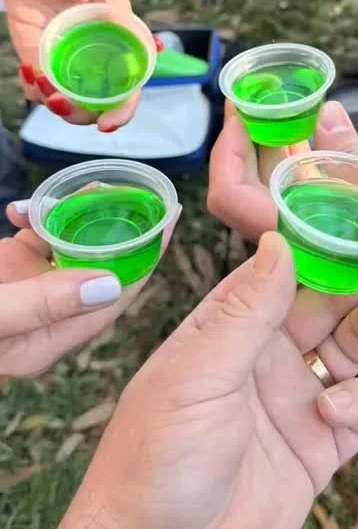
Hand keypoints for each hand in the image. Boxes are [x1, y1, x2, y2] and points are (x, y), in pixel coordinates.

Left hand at [0, 0, 142, 131]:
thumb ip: (121, 9)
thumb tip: (143, 41)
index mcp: (119, 49)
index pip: (128, 91)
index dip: (122, 112)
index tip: (106, 123)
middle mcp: (95, 63)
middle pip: (96, 108)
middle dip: (79, 114)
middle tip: (60, 101)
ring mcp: (66, 65)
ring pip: (66, 105)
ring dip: (52, 102)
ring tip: (39, 77)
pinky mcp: (39, 62)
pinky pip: (37, 91)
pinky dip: (32, 89)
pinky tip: (28, 70)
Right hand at [0, 201, 178, 377]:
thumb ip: (43, 304)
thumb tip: (109, 285)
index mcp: (48, 340)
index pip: (114, 296)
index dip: (145, 257)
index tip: (170, 219)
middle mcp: (45, 314)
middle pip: (98, 268)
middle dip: (119, 229)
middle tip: (138, 192)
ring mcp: (25, 290)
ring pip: (68, 248)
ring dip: (79, 216)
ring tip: (89, 187)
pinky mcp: (7, 268)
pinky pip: (35, 238)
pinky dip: (38, 217)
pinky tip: (25, 206)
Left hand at [42, 233, 357, 528]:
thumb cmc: (157, 461)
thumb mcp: (197, 376)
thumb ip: (246, 313)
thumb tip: (278, 242)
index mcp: (220, 333)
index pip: (273, 273)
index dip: (314, 244)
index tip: (354, 216)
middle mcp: (257, 362)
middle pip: (318, 307)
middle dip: (356, 280)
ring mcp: (289, 405)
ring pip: (343, 353)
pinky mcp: (315, 451)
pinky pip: (355, 411)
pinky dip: (357, 403)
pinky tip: (335, 411)